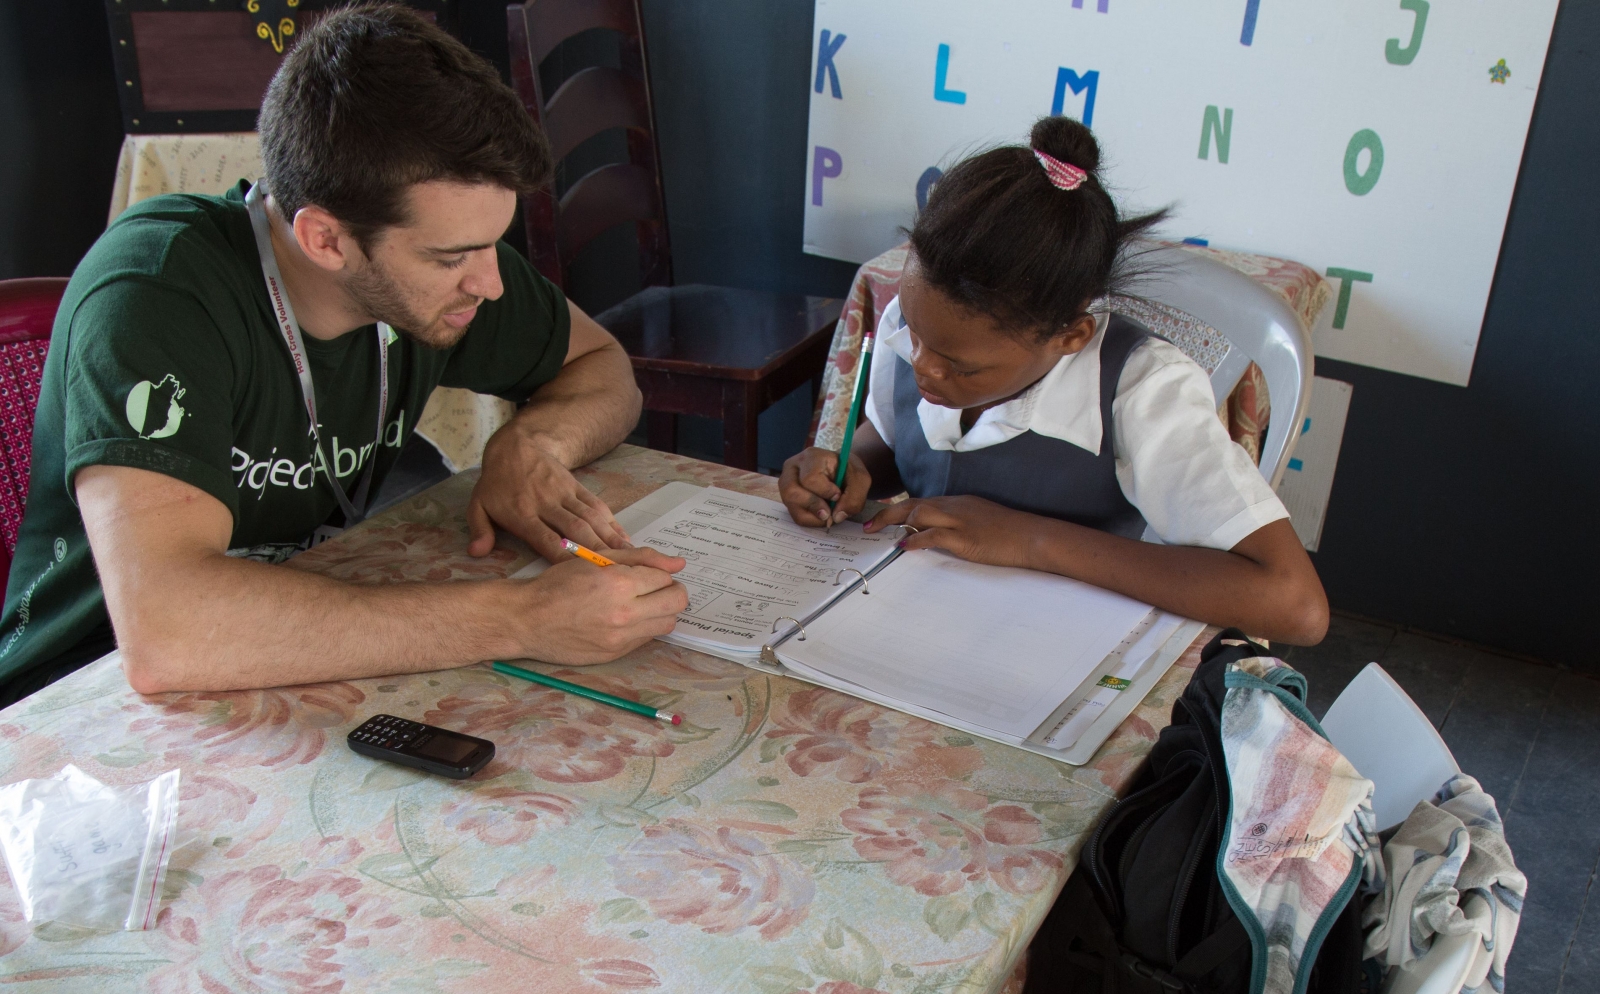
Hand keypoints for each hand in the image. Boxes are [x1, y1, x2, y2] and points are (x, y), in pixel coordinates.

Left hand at [467, 431, 628, 558]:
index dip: (564, 559)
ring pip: (591, 518)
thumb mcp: (478, 505)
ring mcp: (564, 494)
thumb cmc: (497, 483)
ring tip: (629, 559)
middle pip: (575, 530)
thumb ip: (480, 530)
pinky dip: (612, 523)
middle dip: (597, 552)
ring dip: (610, 539)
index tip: (581, 577)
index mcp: (522, 513)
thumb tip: (476, 553)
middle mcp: (546, 504)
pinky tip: (625, 539)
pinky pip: (597, 506)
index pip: (546, 540)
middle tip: (616, 573)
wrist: (516, 446)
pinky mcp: (577, 487)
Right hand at [510, 546, 688, 664]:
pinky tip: (623, 618)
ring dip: (661, 611)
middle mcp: (625, 614)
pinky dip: (643, 626)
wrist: (527, 620)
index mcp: (620, 584)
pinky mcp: (615, 654)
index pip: (665, 578)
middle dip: (672, 591)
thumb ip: (640, 558)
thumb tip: (678, 563)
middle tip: (655, 588)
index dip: (660, 573)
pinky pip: (646, 639)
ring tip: (641, 603)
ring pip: (667, 624)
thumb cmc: (557, 585)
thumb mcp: (596, 560)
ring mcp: (621, 638)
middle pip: (676, 603)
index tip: (648, 573)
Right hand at [779, 446, 870, 526]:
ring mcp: (786, 482)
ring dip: (811, 515)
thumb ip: (854, 497)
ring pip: (789, 504)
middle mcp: (793, 467)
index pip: (810, 478)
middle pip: (791, 491)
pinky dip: (809, 519)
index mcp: (812, 457)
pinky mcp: (786, 496)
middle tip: (829, 512)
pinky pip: (793, 514)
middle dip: (813, 506)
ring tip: (826, 514)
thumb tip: (836, 517)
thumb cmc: (848, 472)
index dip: (825, 492)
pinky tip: (820, 514)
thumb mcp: (860, 479)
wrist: (841, 472)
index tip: (837, 495)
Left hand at [865, 495, 1040, 568]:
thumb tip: (934, 535)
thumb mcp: (979, 520)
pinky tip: (902, 548)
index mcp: (957, 502)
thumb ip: (956, 524)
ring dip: (895, 525)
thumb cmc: (1009, 532)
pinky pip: (933, 535)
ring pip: (919, 515)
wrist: (1032, 536)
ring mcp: (959, 521)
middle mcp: (954, 506)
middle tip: (868, 526)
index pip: (921, 502)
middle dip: (887, 514)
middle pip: (913, 505)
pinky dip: (914, 541)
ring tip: (878, 535)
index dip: (898, 510)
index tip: (883, 518)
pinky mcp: (965, 538)